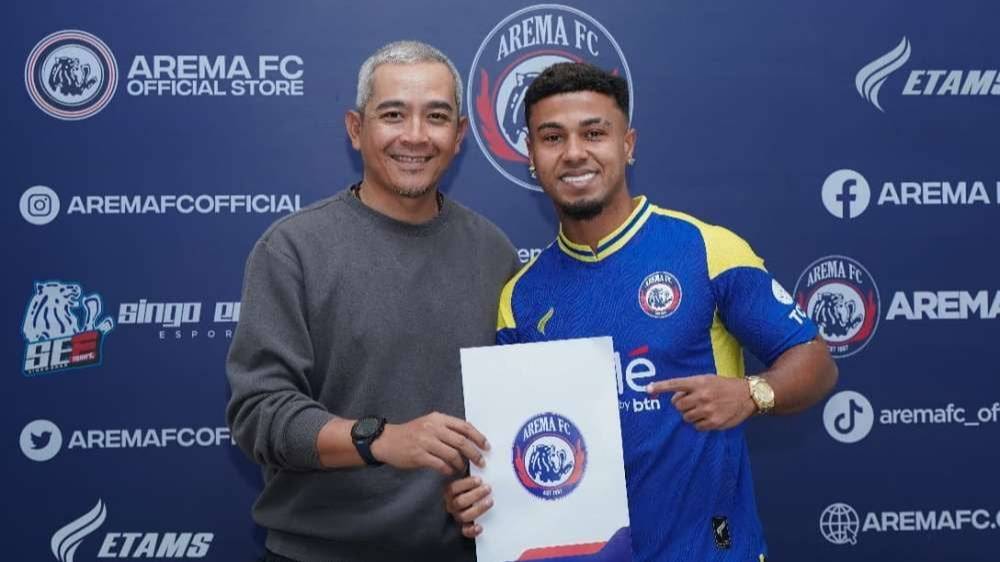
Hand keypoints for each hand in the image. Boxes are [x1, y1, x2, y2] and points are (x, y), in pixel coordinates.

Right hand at [371, 412, 488, 475]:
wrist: (387, 440)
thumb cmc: (411, 433)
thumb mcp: (429, 423)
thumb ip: (447, 428)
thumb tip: (469, 438)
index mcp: (438, 418)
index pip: (464, 426)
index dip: (478, 437)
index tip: (486, 446)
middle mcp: (433, 428)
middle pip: (461, 441)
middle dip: (474, 453)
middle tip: (481, 462)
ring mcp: (425, 442)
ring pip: (452, 454)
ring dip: (461, 464)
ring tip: (462, 468)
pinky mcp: (419, 456)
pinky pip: (440, 464)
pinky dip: (448, 470)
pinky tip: (450, 471)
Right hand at [444, 475, 492, 537]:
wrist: (477, 498)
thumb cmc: (473, 486)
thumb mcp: (470, 477)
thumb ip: (472, 472)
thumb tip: (483, 461)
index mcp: (450, 492)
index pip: (453, 488)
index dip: (466, 484)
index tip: (479, 480)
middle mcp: (452, 504)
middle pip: (459, 502)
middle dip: (475, 495)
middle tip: (488, 488)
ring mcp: (458, 516)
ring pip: (463, 516)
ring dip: (477, 509)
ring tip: (490, 501)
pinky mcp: (464, 527)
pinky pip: (465, 531)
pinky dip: (472, 530)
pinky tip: (480, 526)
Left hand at [646, 375, 755, 430]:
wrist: (747, 395)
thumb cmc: (724, 386)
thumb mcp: (707, 380)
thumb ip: (691, 387)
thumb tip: (674, 398)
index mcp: (699, 382)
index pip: (675, 384)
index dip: (660, 386)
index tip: (648, 388)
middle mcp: (702, 395)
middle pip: (678, 405)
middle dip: (682, 405)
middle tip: (692, 402)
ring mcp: (708, 409)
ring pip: (686, 417)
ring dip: (691, 415)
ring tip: (702, 409)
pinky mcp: (714, 422)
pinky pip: (697, 427)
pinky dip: (700, 423)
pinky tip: (709, 417)